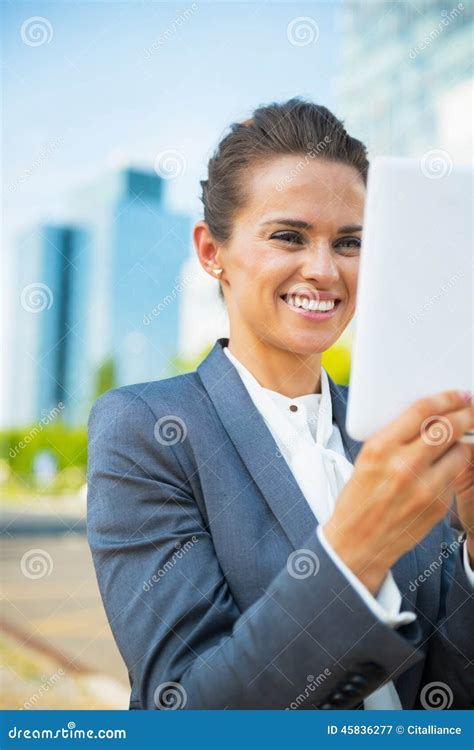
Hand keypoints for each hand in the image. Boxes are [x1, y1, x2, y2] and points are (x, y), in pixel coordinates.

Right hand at [323, 390, 473, 593]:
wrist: (358, 543)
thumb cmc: (359, 499)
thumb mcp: (367, 459)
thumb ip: (395, 437)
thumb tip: (426, 418)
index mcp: (380, 448)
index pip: (422, 411)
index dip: (446, 398)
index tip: (458, 394)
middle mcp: (404, 465)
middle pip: (447, 427)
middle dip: (466, 413)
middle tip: (471, 408)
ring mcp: (424, 487)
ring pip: (461, 450)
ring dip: (466, 440)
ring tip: (464, 435)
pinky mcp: (438, 505)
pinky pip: (454, 476)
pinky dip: (454, 467)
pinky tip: (446, 466)